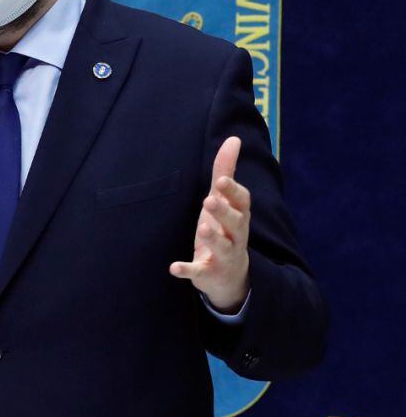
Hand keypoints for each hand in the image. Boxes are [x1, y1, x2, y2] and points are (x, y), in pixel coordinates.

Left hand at [169, 136, 250, 312]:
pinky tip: (173, 267)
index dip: (233, 192)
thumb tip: (233, 139)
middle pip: (236, 223)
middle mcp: (236, 236)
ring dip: (212, 238)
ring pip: (223, 247)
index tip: (222, 181)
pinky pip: (199, 272)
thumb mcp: (224, 201)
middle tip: (209, 200)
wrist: (230, 276)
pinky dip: (187, 270)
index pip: (243, 202)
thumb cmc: (225, 229)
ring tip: (201, 228)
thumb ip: (225, 171)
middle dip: (224, 212)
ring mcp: (224, 256)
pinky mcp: (208, 274)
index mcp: (239, 216)